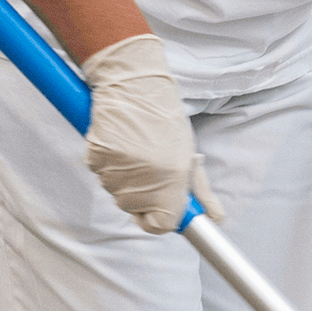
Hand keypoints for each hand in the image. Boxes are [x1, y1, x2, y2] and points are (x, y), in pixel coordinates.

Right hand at [80, 34, 221, 231]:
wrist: (134, 84)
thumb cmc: (165, 117)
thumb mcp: (189, 154)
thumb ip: (200, 191)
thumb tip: (215, 218)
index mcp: (171, 182)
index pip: (158, 226)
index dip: (160, 217)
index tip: (161, 205)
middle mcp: (143, 182)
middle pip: (136, 209)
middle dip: (144, 194)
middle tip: (150, 162)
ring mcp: (115, 172)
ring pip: (118, 192)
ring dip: (125, 178)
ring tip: (135, 148)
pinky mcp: (96, 159)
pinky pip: (102, 174)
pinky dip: (109, 164)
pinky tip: (120, 143)